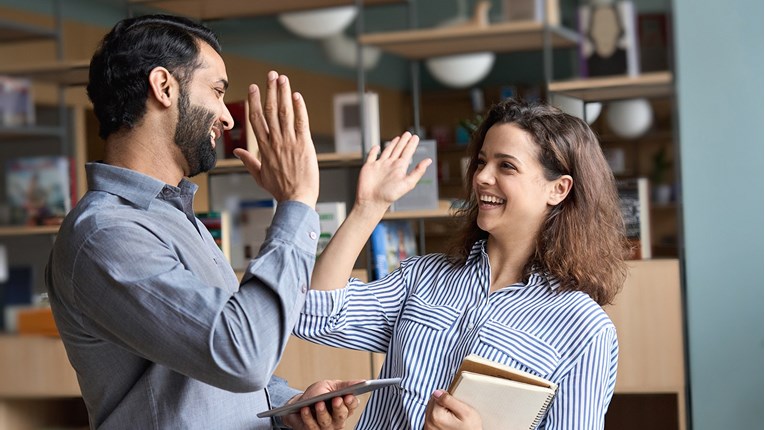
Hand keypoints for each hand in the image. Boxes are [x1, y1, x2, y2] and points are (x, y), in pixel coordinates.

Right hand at [234, 71, 318, 206]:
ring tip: (282, 78)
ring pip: (284, 113)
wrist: (296, 200)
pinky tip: (296, 96)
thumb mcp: (260, 176)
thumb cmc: (280, 189)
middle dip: (270, 90)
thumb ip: (248, 161)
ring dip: (283, 93)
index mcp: (263, 148)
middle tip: (271, 74)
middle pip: (270, 111)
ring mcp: (289, 142)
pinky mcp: (304, 145)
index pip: (256, 119)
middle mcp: (275, 142)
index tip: (254, 87)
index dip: (254, 101)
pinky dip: (299, 108)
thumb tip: (238, 151)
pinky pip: (301, 122)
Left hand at [282, 379, 361, 429]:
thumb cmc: (317, 394)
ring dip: (323, 412)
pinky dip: (308, 417)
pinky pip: (311, 425)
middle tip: (336, 399)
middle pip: (341, 415)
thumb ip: (345, 385)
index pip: (352, 405)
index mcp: (345, 407)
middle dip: (339, 407)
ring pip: (326, 422)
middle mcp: (337, 420)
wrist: (299, 404)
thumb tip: (363, 381)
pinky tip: (306, 409)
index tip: (348, 395)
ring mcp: (325, 427)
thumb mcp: (331, 386)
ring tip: (319, 403)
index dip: (351, 401)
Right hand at [354, 131, 431, 215]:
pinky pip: (371, 156)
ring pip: (387, 151)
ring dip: (392, 144)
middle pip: (398, 150)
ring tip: (398, 138)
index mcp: (399, 168)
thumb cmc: (389, 195)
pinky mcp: (369, 167)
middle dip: (403, 142)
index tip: (415, 137)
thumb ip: (418, 172)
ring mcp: (379, 165)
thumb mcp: (408, 183)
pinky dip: (374, 151)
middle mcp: (390, 165)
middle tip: (408, 134)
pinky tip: (376, 147)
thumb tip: (428, 161)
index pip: (407, 153)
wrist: (372, 201)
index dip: (412, 144)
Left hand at [424, 390, 482, 429]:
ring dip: (440, 410)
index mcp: (436, 416)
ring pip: (431, 410)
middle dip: (443, 404)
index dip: (447, 398)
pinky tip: (448, 422)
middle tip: (455, 412)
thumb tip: (437, 392)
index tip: (455, 406)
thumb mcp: (465, 412)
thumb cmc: (471, 428)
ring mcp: (429, 428)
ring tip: (452, 418)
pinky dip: (438, 417)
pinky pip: (431, 418)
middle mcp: (429, 423)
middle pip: (432, 402)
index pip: (436, 395)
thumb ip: (449, 400)